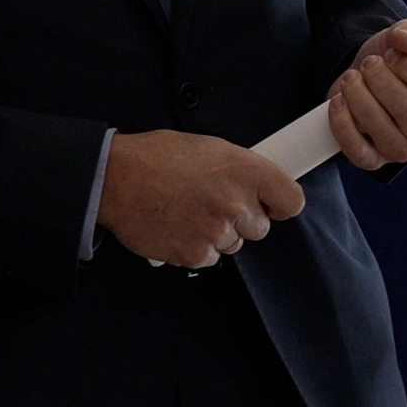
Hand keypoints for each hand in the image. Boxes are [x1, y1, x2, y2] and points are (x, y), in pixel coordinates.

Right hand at [97, 129, 306, 267]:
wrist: (115, 179)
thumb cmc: (157, 157)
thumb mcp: (210, 148)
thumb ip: (239, 170)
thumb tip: (255, 187)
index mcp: (246, 170)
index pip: (291, 200)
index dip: (279, 204)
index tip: (271, 205)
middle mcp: (236, 203)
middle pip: (260, 228)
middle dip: (241, 220)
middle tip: (213, 204)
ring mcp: (217, 232)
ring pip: (233, 245)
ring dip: (217, 235)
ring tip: (188, 213)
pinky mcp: (195, 255)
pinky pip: (209, 258)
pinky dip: (195, 248)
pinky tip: (177, 227)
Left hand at [322, 19, 406, 172]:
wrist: (363, 78)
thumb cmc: (391, 61)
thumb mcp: (402, 40)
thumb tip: (406, 41)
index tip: (394, 54)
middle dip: (381, 81)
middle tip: (369, 63)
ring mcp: (402, 151)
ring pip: (381, 130)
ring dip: (359, 98)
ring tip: (351, 77)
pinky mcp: (373, 160)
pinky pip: (358, 151)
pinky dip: (343, 125)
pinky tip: (338, 101)